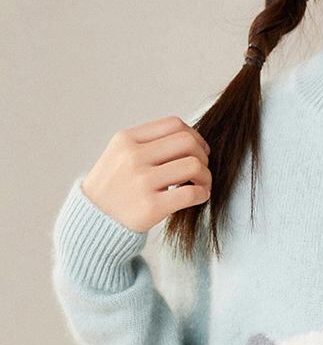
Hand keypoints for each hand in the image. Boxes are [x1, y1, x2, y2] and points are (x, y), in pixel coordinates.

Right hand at [81, 116, 211, 233]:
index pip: (174, 124)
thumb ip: (149, 143)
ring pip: (193, 165)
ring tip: (201, 184)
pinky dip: (202, 194)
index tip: (198, 150)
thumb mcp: (120, 154)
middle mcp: (133, 157)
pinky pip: (191, 193)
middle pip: (187, 142)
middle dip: (202, 154)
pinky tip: (199, 197)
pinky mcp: (151, 206)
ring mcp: (142, 182)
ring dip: (205, 175)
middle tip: (200, 169)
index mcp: (126, 140)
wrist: (93, 220)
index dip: (194, 135)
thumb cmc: (114, 186)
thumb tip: (192, 139)